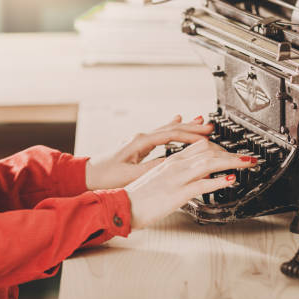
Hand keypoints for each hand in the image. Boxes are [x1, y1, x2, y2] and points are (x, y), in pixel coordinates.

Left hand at [85, 115, 212, 189]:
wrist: (88, 175)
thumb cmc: (106, 176)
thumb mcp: (132, 174)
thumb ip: (153, 167)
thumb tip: (173, 162)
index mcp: (140, 142)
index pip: (171, 135)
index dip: (191, 136)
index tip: (206, 137)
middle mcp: (140, 137)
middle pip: (171, 128)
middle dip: (192, 127)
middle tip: (210, 126)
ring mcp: (139, 139)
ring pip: (167, 129)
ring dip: (184, 127)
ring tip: (200, 122)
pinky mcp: (138, 145)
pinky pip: (161, 134)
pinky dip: (173, 129)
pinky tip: (177, 122)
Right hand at [124, 139, 256, 228]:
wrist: (122, 206)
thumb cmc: (139, 196)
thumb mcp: (159, 178)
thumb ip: (176, 173)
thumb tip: (193, 175)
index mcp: (172, 160)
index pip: (202, 146)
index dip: (222, 148)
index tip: (233, 153)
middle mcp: (176, 164)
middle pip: (209, 150)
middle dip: (232, 153)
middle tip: (248, 158)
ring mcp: (177, 177)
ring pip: (209, 162)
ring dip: (232, 162)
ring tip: (248, 163)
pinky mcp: (177, 193)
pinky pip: (202, 183)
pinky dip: (219, 180)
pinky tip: (231, 180)